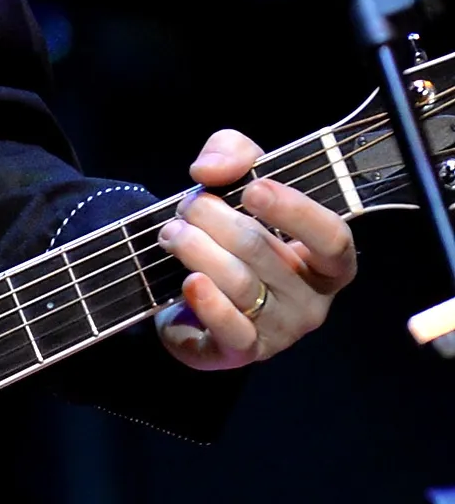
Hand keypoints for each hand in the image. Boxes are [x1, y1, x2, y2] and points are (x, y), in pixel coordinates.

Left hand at [155, 128, 358, 369]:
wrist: (189, 290)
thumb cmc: (230, 231)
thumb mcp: (237, 177)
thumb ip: (232, 152)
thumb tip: (211, 169)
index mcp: (327, 260)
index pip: (332, 238)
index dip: (295, 212)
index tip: (253, 188)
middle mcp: (312, 299)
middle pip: (264, 253)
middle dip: (215, 220)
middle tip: (186, 207)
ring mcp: (280, 330)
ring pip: (240, 284)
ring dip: (196, 249)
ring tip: (171, 233)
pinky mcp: (242, 351)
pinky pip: (231, 330)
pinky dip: (209, 304)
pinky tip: (191, 281)